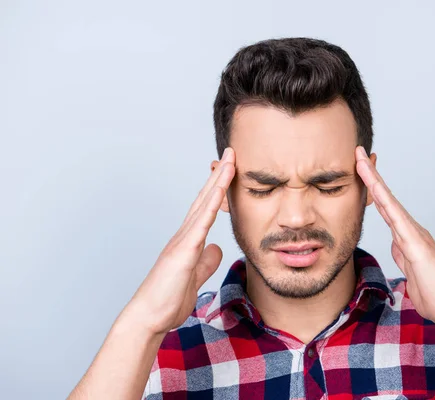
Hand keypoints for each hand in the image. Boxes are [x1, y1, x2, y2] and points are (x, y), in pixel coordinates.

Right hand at [121, 148, 235, 335]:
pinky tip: (220, 191)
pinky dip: (210, 206)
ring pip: (203, 205)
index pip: (206, 208)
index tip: (230, 170)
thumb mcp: (195, 277)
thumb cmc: (168, 299)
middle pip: (205, 198)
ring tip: (230, 160)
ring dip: (217, 182)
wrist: (148, 318)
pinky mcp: (182, 253)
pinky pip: (200, 225)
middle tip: (231, 152)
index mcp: (189, 241)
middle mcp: (185, 235)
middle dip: (219, 175)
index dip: (218, 188)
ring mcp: (182, 242)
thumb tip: (217, 248)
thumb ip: (206, 261)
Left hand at [355, 146, 434, 324]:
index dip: (370, 187)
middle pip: (384, 197)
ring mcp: (414, 235)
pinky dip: (386, 203)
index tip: (358, 169)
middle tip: (356, 152)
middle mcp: (410, 229)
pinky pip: (398, 220)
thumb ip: (401, 252)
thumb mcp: (409, 268)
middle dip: (369, 174)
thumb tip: (394, 242)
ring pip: (389, 202)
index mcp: (406, 235)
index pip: (383, 206)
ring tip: (361, 162)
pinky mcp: (417, 246)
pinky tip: (376, 191)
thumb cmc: (433, 290)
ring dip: (374, 182)